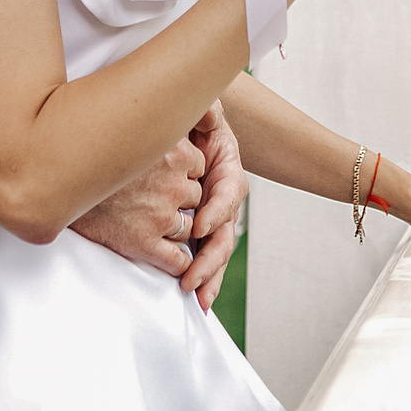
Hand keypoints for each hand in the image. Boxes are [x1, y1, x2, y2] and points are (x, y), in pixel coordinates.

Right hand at [69, 136, 203, 278]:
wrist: (57, 183)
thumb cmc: (92, 154)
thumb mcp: (131, 128)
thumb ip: (160, 123)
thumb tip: (191, 114)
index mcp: (174, 152)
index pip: (197, 166)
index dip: (182, 172)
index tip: (165, 174)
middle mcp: (171, 183)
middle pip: (195, 196)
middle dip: (180, 200)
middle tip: (155, 198)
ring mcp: (160, 215)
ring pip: (188, 227)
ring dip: (176, 228)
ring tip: (151, 222)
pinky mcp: (144, 243)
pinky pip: (176, 260)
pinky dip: (179, 265)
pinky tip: (171, 262)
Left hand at [179, 102, 246, 311]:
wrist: (181, 136)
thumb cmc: (191, 124)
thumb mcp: (202, 112)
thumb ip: (207, 112)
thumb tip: (208, 117)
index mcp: (228, 171)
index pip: (229, 194)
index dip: (216, 211)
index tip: (198, 226)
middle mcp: (224, 198)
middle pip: (225, 232)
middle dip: (211, 258)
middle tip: (192, 278)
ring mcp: (213, 217)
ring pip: (217, 250)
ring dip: (208, 276)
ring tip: (198, 298)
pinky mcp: (198, 230)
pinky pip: (202, 255)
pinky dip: (201, 278)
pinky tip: (196, 299)